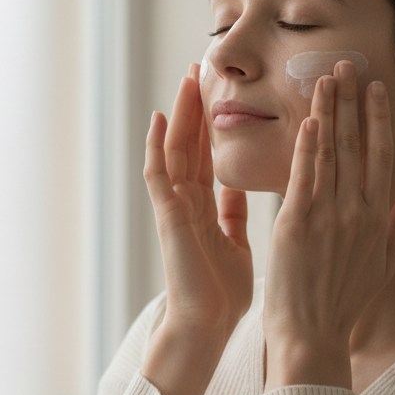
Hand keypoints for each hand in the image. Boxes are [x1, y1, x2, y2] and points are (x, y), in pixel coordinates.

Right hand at [141, 65, 254, 394]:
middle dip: (194, 107)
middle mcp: (187, 201)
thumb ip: (231, 213)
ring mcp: (174, 207)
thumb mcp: (234, 241)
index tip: (219, 92)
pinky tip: (162, 119)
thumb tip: (236, 187)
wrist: (207, 326)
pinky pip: (159, 175)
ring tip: (186, 79)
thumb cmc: (221, 292)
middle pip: (189, 144)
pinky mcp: (168, 217)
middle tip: (200, 69)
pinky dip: (158, 146)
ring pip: (174, 150)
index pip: (207, 155)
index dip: (211, 123)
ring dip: (179, 114)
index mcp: (205, 206)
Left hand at [262, 61, 394, 390]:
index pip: (380, 156)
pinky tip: (310, 117)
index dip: (378, 119)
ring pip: (330, 153)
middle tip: (348, 65)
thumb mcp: (382, 265)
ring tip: (327, 77)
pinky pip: (304, 177)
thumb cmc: (343, 303)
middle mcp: (355, 212)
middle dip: (352, 101)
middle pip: (355, 145)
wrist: (311, 336)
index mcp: (376, 219)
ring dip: (329, 111)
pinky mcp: (296, 224)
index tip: (376, 89)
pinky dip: (308, 146)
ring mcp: (326, 217)